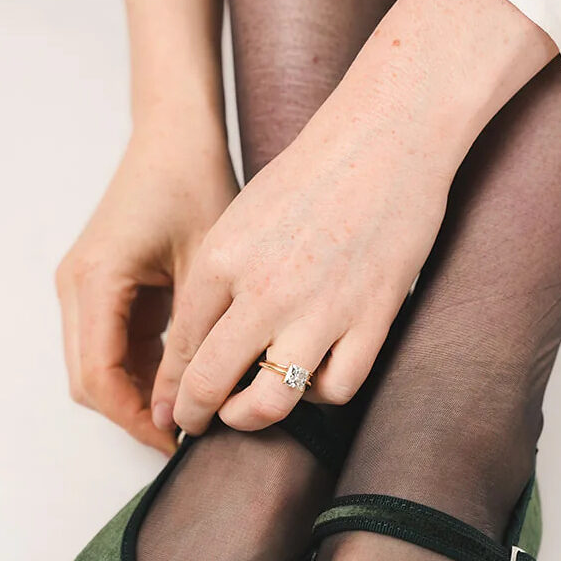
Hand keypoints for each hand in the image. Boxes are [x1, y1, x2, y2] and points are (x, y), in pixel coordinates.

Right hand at [57, 116, 236, 451]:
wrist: (175, 135)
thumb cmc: (194, 185)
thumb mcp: (203, 270)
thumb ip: (190, 340)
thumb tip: (183, 408)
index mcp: (94, 281)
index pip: (98, 378)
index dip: (135, 420)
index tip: (178, 443)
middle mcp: (75, 287)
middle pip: (87, 380)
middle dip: (133, 414)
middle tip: (188, 437)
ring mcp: (82, 287)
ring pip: (94, 367)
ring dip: (135, 394)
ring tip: (190, 412)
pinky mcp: (98, 286)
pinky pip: (109, 344)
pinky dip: (138, 369)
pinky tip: (182, 377)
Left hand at [150, 0, 556, 434]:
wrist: (387, 137)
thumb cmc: (314, 172)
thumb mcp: (243, 219)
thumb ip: (218, 282)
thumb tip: (199, 343)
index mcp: (222, 260)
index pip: (182, 347)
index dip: (173, 387)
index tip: (175, 404)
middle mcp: (264, 291)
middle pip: (211, 384)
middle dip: (196, 415)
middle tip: (197, 423)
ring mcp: (320, 309)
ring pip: (268, 403)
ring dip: (251, 418)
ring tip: (249, 411)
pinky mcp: (372, 317)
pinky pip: (336, 390)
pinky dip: (319, 396)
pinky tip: (313, 379)